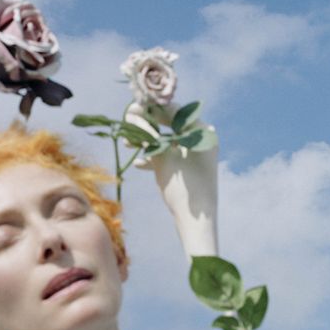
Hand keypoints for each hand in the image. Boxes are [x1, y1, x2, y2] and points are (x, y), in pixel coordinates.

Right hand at [126, 101, 218, 258]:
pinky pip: (173, 154)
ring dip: (148, 142)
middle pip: (170, 124)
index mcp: (201, 130)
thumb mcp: (161, 158)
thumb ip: (148, 135)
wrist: (196, 220)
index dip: (150, 109)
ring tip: (128, 144)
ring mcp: (198, 152)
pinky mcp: (192, 166)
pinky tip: (140, 163)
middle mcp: (203, 137)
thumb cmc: (182, 187)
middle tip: (127, 123)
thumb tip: (133, 115)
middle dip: (147, 125)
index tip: (131, 109)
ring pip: (168, 140)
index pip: (173, 110)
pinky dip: (157, 156)